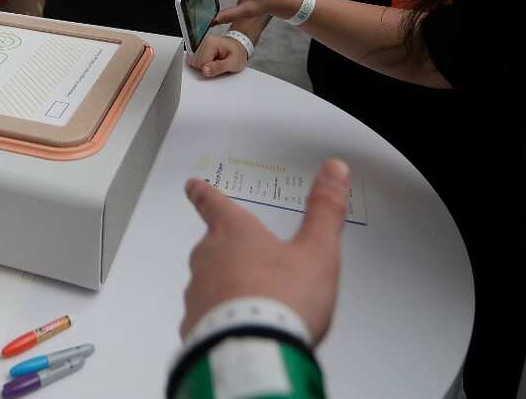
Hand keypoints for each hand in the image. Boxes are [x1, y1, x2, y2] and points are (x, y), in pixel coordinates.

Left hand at [180, 160, 350, 343]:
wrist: (254, 353)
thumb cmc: (283, 301)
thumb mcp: (316, 252)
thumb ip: (324, 210)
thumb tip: (333, 172)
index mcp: (235, 234)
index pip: (213, 203)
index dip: (203, 194)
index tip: (192, 186)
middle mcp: (208, 259)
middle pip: (211, 246)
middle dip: (227, 251)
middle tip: (249, 262)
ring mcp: (197, 294)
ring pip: (207, 283)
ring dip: (225, 288)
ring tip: (253, 303)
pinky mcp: (194, 326)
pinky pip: (204, 318)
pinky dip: (219, 320)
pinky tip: (238, 330)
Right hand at [188, 33, 249, 77]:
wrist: (239, 48)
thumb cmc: (238, 53)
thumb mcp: (233, 63)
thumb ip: (219, 67)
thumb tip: (205, 71)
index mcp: (210, 43)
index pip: (199, 63)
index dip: (209, 69)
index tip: (218, 66)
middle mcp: (204, 43)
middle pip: (196, 63)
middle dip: (206, 68)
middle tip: (219, 64)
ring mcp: (201, 46)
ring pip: (196, 63)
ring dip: (206, 66)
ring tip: (217, 63)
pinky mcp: (201, 50)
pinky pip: (198, 62)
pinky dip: (205, 65)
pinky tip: (213, 62)